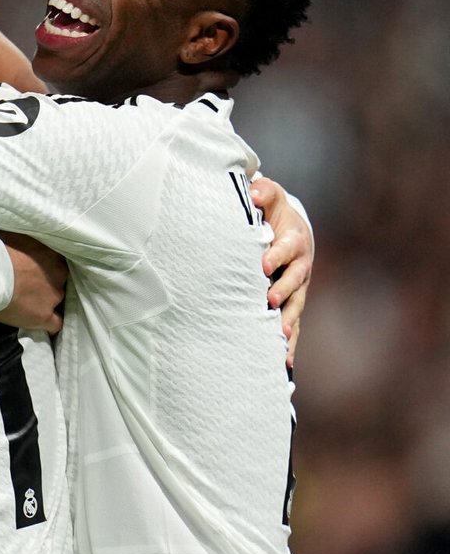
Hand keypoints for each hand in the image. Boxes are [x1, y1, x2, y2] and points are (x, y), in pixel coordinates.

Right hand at [0, 232, 66, 332]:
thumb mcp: (15, 236)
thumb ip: (26, 242)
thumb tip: (24, 239)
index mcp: (52, 253)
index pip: (57, 262)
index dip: (47, 268)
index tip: (36, 270)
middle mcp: (59, 273)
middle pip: (59, 281)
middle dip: (48, 284)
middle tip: (31, 286)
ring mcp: (54, 296)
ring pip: (58, 301)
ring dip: (47, 302)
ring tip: (31, 304)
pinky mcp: (44, 316)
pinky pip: (56, 324)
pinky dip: (50, 325)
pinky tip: (43, 324)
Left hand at [251, 177, 311, 366]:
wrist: (290, 228)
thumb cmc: (273, 212)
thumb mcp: (270, 197)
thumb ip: (263, 193)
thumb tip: (254, 190)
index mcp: (293, 242)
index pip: (286, 250)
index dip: (276, 256)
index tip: (263, 264)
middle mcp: (299, 268)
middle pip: (294, 282)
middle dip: (283, 292)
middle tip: (269, 301)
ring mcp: (297, 289)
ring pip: (295, 308)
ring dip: (288, 323)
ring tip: (279, 339)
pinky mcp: (291, 303)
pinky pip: (292, 325)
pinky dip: (289, 344)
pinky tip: (284, 363)